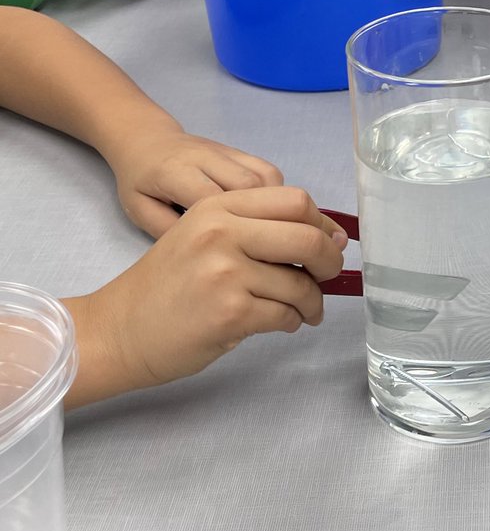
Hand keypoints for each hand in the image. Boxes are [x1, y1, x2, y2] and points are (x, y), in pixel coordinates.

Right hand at [68, 187, 346, 404]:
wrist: (118, 330)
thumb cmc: (168, 285)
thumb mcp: (203, 235)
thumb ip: (257, 228)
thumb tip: (330, 237)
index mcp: (218, 207)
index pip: (294, 200)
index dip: (322, 224)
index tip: (332, 243)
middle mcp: (222, 232)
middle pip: (306, 236)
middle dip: (329, 262)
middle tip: (329, 278)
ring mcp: (225, 272)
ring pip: (300, 283)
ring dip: (311, 302)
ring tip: (304, 310)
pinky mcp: (230, 312)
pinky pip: (286, 314)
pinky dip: (292, 321)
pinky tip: (282, 323)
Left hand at [103, 125, 283, 237]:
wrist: (147, 140)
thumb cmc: (141, 181)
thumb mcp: (141, 211)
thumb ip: (168, 231)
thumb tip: (207, 252)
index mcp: (175, 172)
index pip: (213, 200)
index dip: (230, 230)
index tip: (238, 257)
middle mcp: (206, 156)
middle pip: (248, 186)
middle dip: (260, 219)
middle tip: (261, 249)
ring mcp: (227, 151)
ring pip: (266, 178)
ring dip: (273, 208)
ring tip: (266, 234)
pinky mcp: (242, 151)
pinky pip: (270, 171)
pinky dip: (276, 194)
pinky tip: (267, 214)